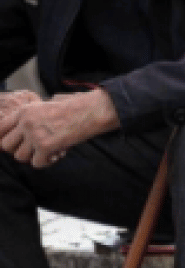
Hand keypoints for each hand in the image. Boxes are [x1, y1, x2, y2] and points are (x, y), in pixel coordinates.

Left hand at [0, 89, 117, 167]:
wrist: (93, 111)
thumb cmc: (77, 107)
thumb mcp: (49, 105)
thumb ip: (34, 116)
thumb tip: (27, 130)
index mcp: (25, 111)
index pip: (0, 129)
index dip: (7, 139)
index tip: (18, 144)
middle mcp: (26, 122)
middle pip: (6, 146)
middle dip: (20, 150)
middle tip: (34, 149)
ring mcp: (35, 135)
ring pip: (20, 157)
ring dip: (34, 157)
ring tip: (49, 152)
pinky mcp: (46, 146)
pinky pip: (36, 163)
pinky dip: (46, 162)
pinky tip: (57, 154)